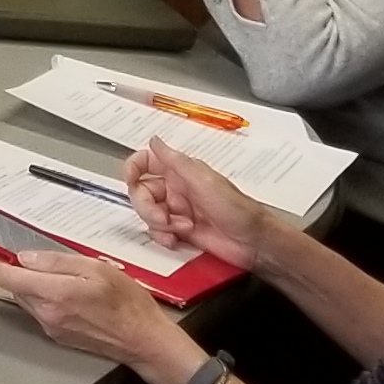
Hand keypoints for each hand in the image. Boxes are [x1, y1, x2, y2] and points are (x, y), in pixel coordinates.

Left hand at [0, 245, 202, 383]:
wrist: (144, 341)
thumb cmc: (127, 303)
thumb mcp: (96, 269)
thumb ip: (56, 262)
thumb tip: (25, 257)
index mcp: (53, 295)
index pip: (7, 278)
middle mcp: (46, 314)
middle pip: (15, 289)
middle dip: (19, 272)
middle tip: (34, 258)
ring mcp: (51, 327)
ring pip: (27, 301)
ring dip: (32, 286)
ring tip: (58, 275)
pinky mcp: (58, 336)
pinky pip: (40, 312)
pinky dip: (44, 300)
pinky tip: (66, 293)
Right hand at [125, 140, 273, 269]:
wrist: (253, 243)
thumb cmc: (237, 210)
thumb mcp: (204, 181)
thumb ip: (175, 160)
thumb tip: (154, 140)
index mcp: (180, 172)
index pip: (145, 162)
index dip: (132, 168)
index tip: (131, 179)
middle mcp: (175, 189)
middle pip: (141, 192)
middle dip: (146, 206)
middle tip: (162, 217)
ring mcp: (177, 211)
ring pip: (147, 214)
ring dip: (157, 224)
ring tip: (178, 229)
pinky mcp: (179, 231)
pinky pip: (157, 232)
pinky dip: (162, 237)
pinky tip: (176, 240)